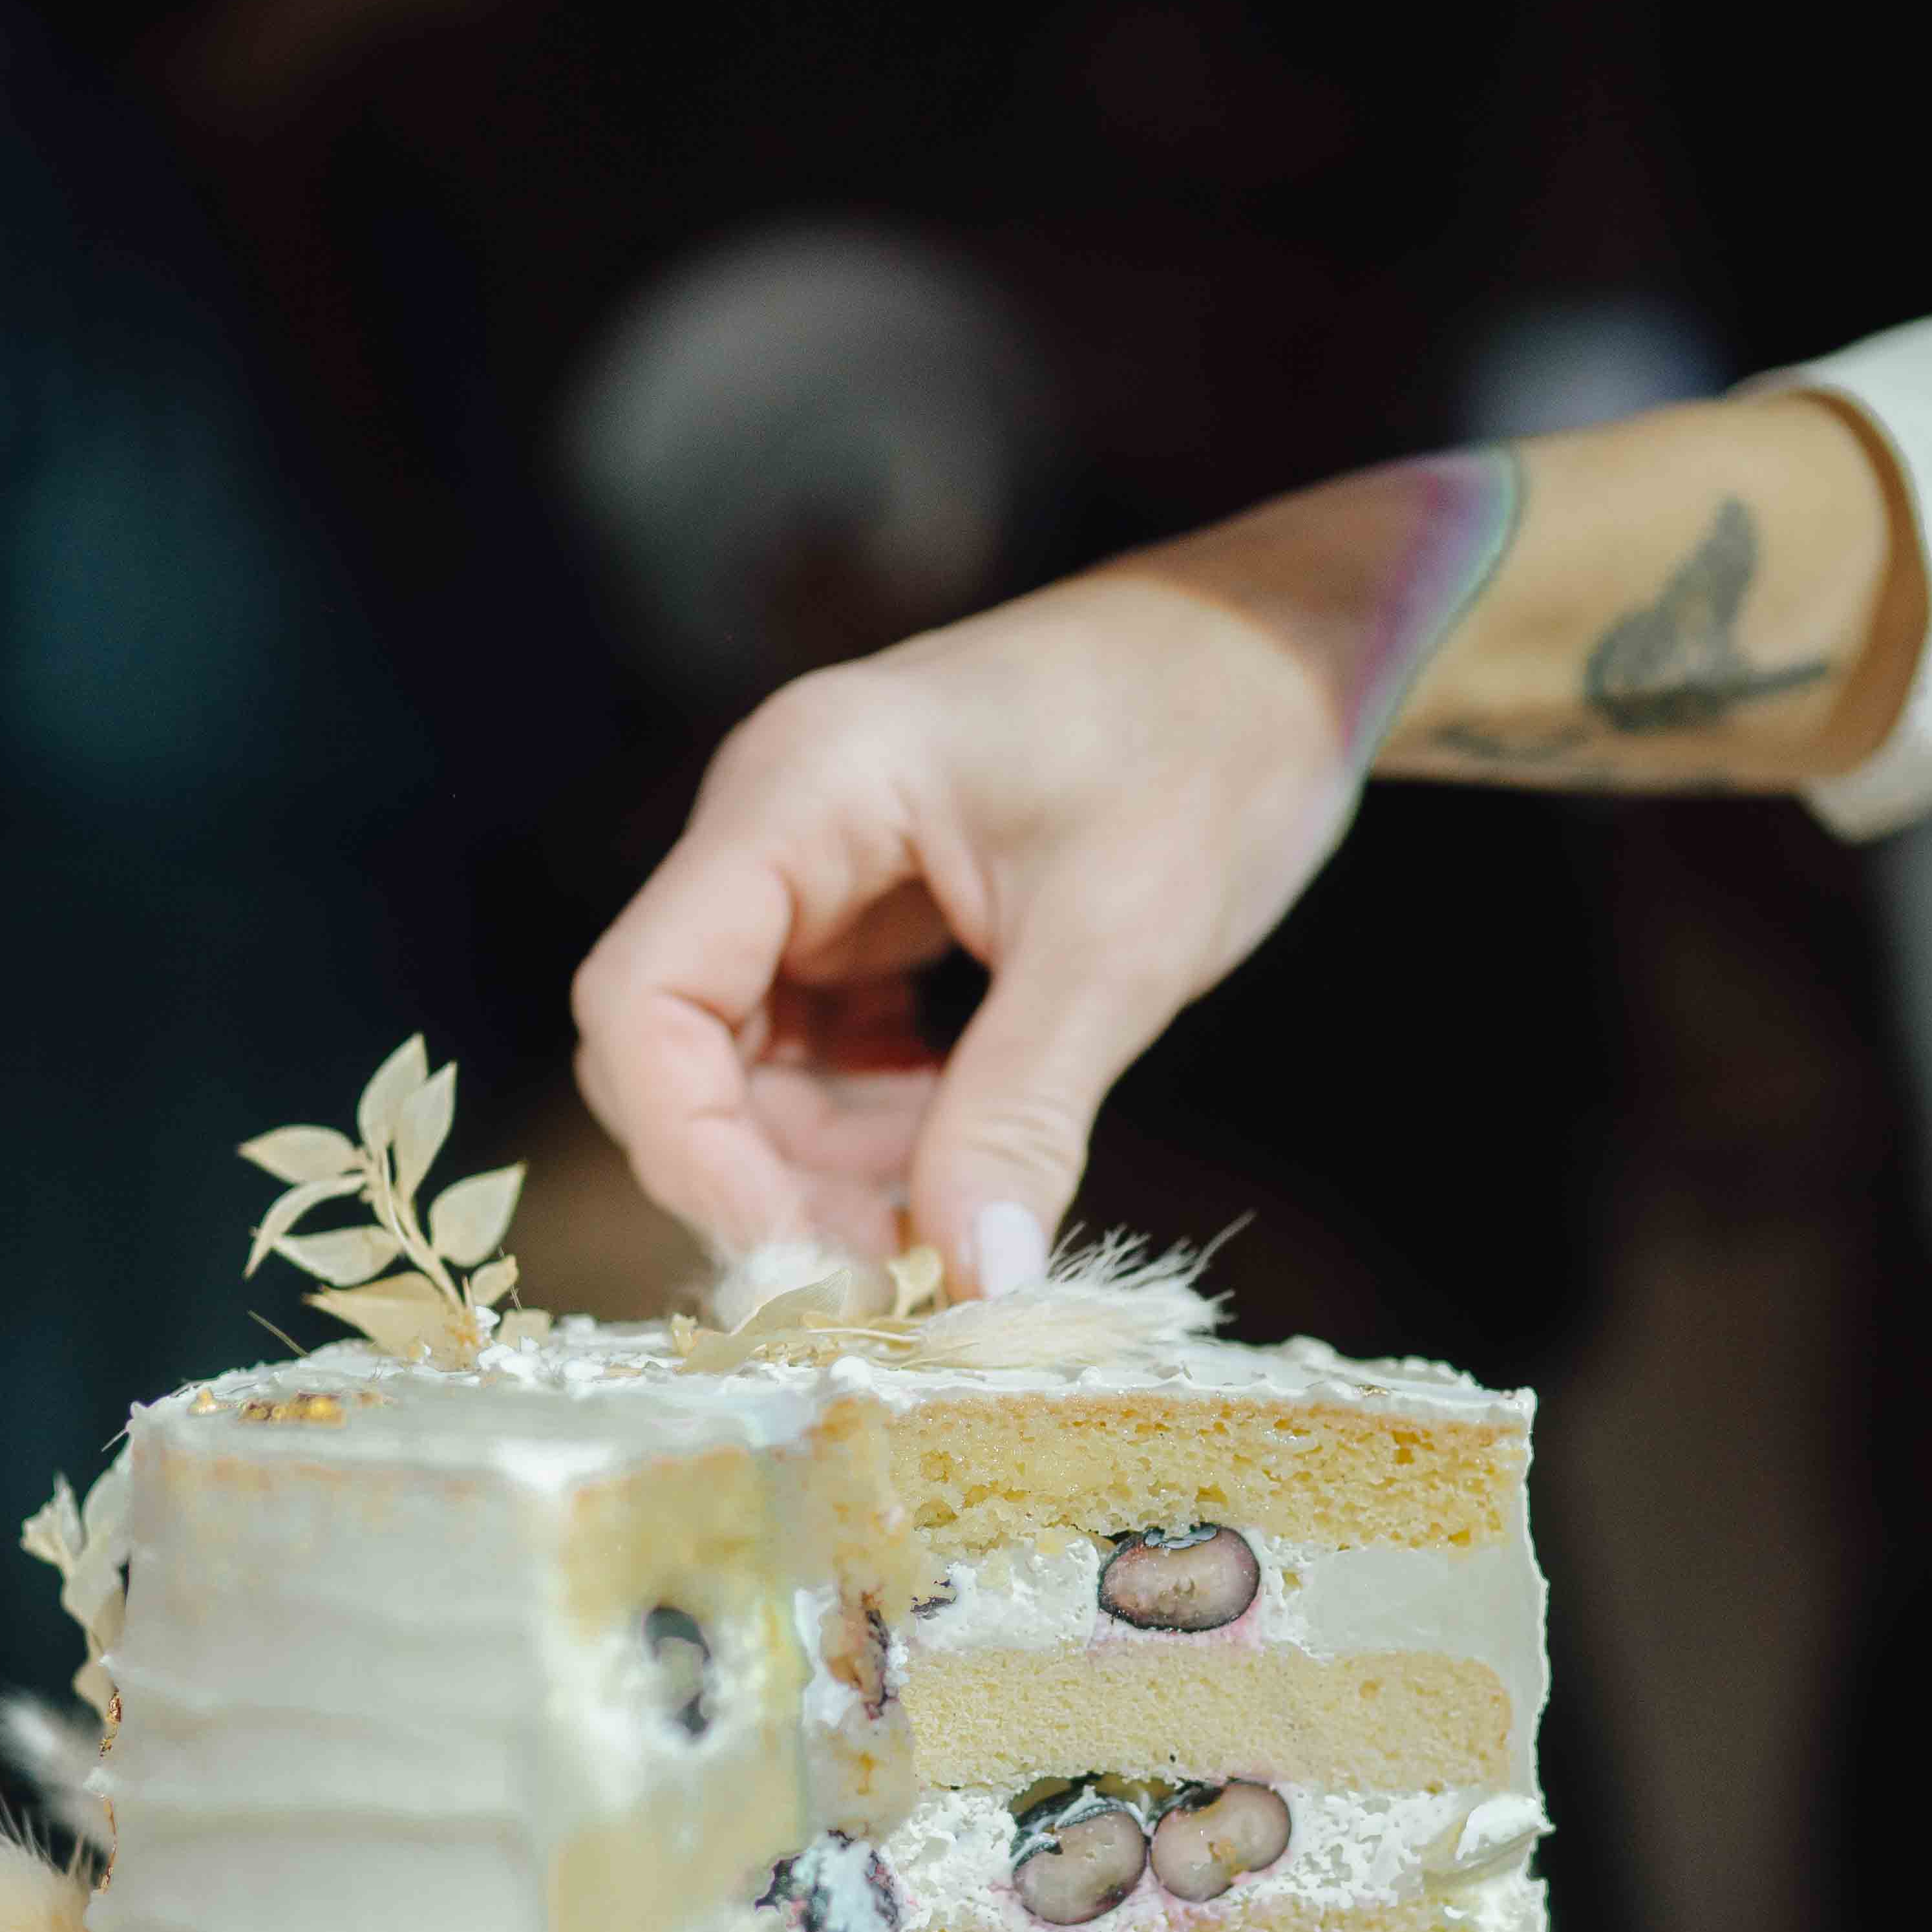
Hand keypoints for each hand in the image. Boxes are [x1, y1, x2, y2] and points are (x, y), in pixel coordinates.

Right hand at [571, 558, 1365, 1287]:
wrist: (1287, 648)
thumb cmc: (1217, 736)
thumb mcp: (1126, 941)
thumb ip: (1027, 1110)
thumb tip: (977, 1283)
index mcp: (802, 791)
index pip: (645, 997)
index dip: (693, 1151)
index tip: (800, 1265)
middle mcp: (779, 828)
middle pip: (679, 1049)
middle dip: (767, 1180)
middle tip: (897, 1277)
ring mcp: (821, 873)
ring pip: (752, 1070)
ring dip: (832, 1171)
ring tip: (957, 1222)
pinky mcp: (873, 914)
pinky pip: (826, 1054)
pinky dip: (883, 1132)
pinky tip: (971, 1164)